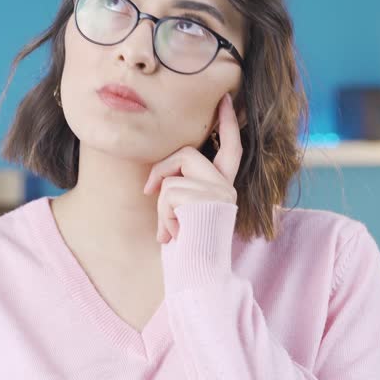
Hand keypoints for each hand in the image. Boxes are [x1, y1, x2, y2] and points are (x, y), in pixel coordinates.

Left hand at [142, 93, 242, 243]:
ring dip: (161, 204)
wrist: (198, 281)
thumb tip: (162, 176)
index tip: (227, 98)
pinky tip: (173, 237)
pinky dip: (162, 216)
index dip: (228, 122)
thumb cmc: (186, 253)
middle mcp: (227, 188)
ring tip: (170, 231)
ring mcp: (220, 193)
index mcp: (224, 189)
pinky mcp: (209, 201)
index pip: (231, 147)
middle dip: (160, 170)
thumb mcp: (184, 214)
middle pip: (186, 153)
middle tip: (148, 192)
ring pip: (173, 174)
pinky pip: (169, 191)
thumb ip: (184, 189)